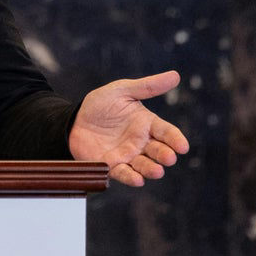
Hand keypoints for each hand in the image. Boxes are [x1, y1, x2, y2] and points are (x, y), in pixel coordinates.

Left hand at [68, 70, 189, 186]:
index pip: (167, 132)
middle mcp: (141, 142)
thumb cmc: (100, 105)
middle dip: (165, 155)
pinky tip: (137, 179)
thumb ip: (147, 86)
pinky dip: (131, 177)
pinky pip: (124, 173)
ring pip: (144, 165)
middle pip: (158, 151)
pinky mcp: (112, 165)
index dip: (175, 139)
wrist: (73, 120)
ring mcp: (127, 155)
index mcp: (147, 124)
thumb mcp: (122, 91)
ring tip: (157, 170)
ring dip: (151, 169)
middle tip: (168, 157)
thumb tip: (175, 75)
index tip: (182, 146)